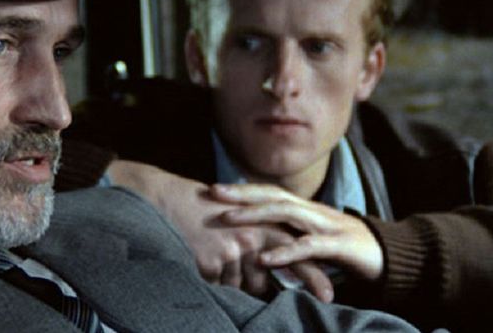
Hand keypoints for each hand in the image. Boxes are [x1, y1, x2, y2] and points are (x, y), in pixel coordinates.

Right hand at [107, 160, 333, 300]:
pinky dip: (208, 276)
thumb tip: (260, 272)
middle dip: (268, 281)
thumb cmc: (195, 207)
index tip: (328, 295)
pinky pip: (216, 284)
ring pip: (237, 284)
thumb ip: (251, 239)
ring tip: (207, 251)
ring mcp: (231, 248)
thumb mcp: (232, 216)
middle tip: (293, 286)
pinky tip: (197, 255)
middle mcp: (250, 236)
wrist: (164, 198)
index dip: (311, 274)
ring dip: (226, 278)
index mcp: (258, 222)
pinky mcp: (211, 259)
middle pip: (264, 275)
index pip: (292, 251)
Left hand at [212, 183, 383, 281]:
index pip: (269, 192)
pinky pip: (308, 247)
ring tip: (228, 218)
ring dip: (255, 215)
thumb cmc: (344, 248)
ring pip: (286, 213)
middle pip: (272, 195)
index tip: (213, 189)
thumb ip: (288, 235)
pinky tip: (265, 259)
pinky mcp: (339, 246)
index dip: (242, 189)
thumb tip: (257, 241)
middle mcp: (313, 211)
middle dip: (241, 193)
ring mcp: (326, 226)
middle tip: (212, 193)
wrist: (389, 256)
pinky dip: (286, 252)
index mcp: (305, 209)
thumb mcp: (312, 238)